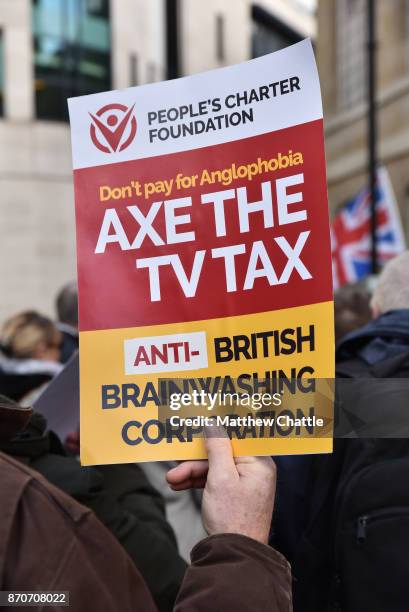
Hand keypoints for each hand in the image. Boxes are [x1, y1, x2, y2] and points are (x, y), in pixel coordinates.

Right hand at [166, 426, 275, 544]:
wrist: (235, 556)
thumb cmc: (232, 516)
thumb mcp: (220, 477)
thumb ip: (217, 447)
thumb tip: (212, 423)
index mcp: (258, 461)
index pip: (235, 436)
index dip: (214, 430)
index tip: (196, 425)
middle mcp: (255, 470)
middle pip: (221, 452)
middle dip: (195, 459)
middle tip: (174, 460)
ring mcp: (245, 483)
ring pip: (215, 467)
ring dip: (192, 472)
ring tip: (172, 480)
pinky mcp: (235, 495)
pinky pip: (215, 480)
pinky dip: (198, 482)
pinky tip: (179, 485)